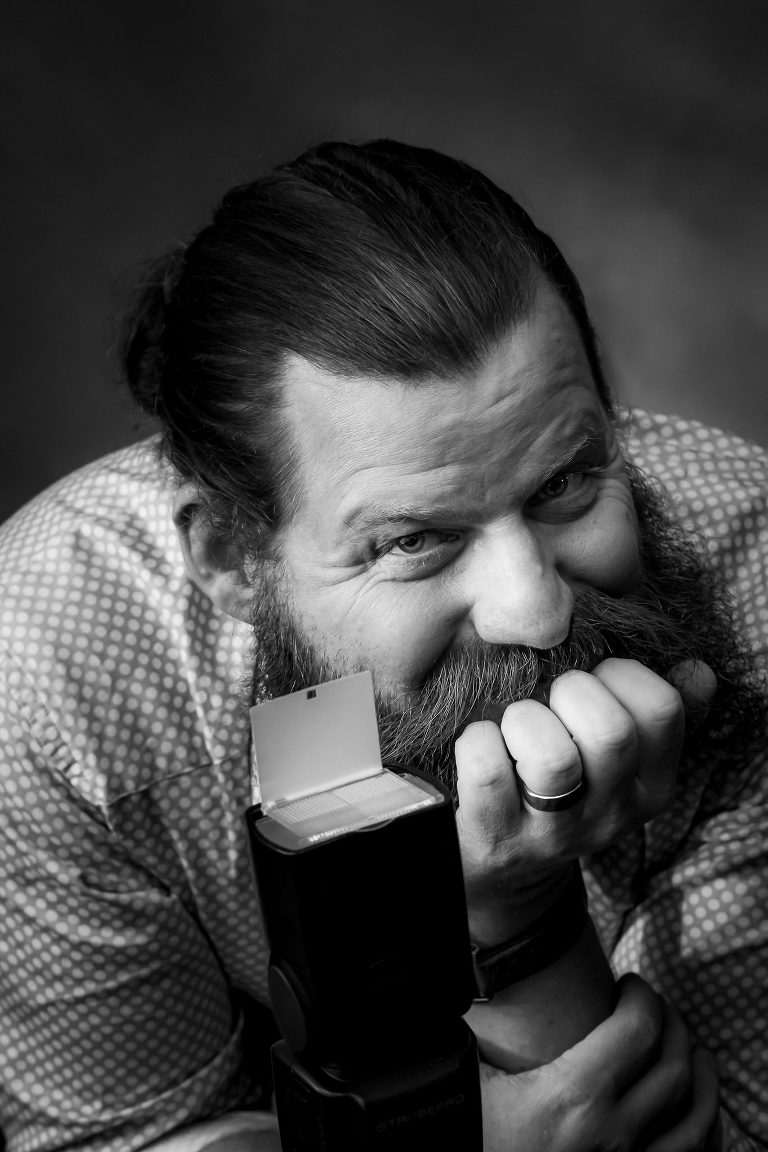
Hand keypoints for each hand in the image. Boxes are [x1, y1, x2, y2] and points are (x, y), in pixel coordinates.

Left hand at [455, 658, 715, 941]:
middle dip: (571, 690)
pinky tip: (482, 744)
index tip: (594, 680)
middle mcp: (610, 815)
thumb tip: (697, 670)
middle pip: (611, 731)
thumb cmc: (561, 784)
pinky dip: (478, 741)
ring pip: (552, 757)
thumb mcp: (619, 759)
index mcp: (650, 785)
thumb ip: (656, 710)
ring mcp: (553, 833)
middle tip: (550, 700)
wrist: (502, 868)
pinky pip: (488, 771)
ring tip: (515, 726)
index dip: (621, 674)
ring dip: (523, 719)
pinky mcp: (494, 838)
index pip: (662, 709)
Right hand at [480, 974, 720, 1151]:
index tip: (629, 984)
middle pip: (674, 1067)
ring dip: (701, 1074)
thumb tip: (471, 985)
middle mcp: (612, 1135)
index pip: (638, 1030)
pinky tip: (695, 1107)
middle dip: (674, 1024)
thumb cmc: (473, 1134)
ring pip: (695, 1117)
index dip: (643, 996)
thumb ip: (477, 1028)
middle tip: (656, 1007)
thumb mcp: (471, 1078)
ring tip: (691, 1049)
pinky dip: (703, 1126)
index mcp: (573, 1097)